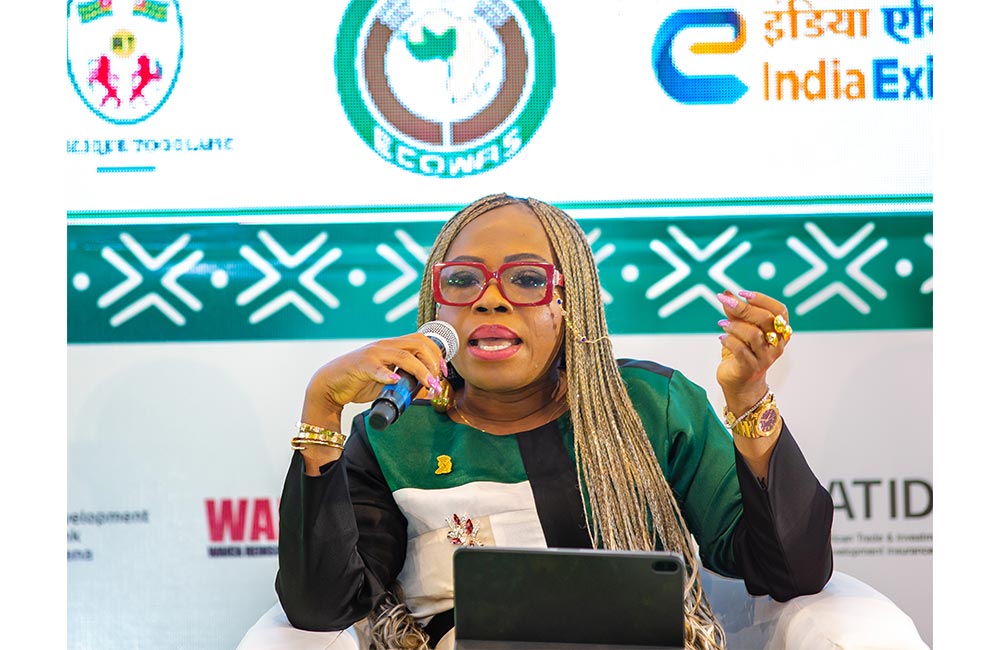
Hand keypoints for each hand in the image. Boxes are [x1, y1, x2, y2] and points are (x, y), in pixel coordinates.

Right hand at [301, 332, 447, 428]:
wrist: (331, 384)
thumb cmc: (360, 381)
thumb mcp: (388, 380)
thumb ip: (406, 381)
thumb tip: (427, 390)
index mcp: (393, 346)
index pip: (422, 341)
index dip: (436, 354)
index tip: (443, 372)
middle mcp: (385, 346)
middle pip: (417, 344)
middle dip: (433, 362)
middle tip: (437, 381)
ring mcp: (373, 354)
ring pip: (403, 356)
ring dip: (420, 371)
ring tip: (428, 385)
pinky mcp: (361, 365)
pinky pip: (376, 368)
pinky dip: (387, 374)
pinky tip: (394, 380)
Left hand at [715, 290, 791, 415]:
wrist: (740, 384)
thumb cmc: (742, 353)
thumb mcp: (740, 330)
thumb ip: (735, 313)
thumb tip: (726, 293)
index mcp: (780, 333)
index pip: (780, 311)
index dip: (763, 299)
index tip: (743, 293)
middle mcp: (777, 345)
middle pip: (766, 320)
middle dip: (744, 308)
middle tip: (725, 301)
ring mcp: (765, 358)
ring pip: (753, 335)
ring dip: (734, 325)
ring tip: (721, 324)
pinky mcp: (750, 368)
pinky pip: (740, 350)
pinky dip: (728, 340)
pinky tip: (721, 338)